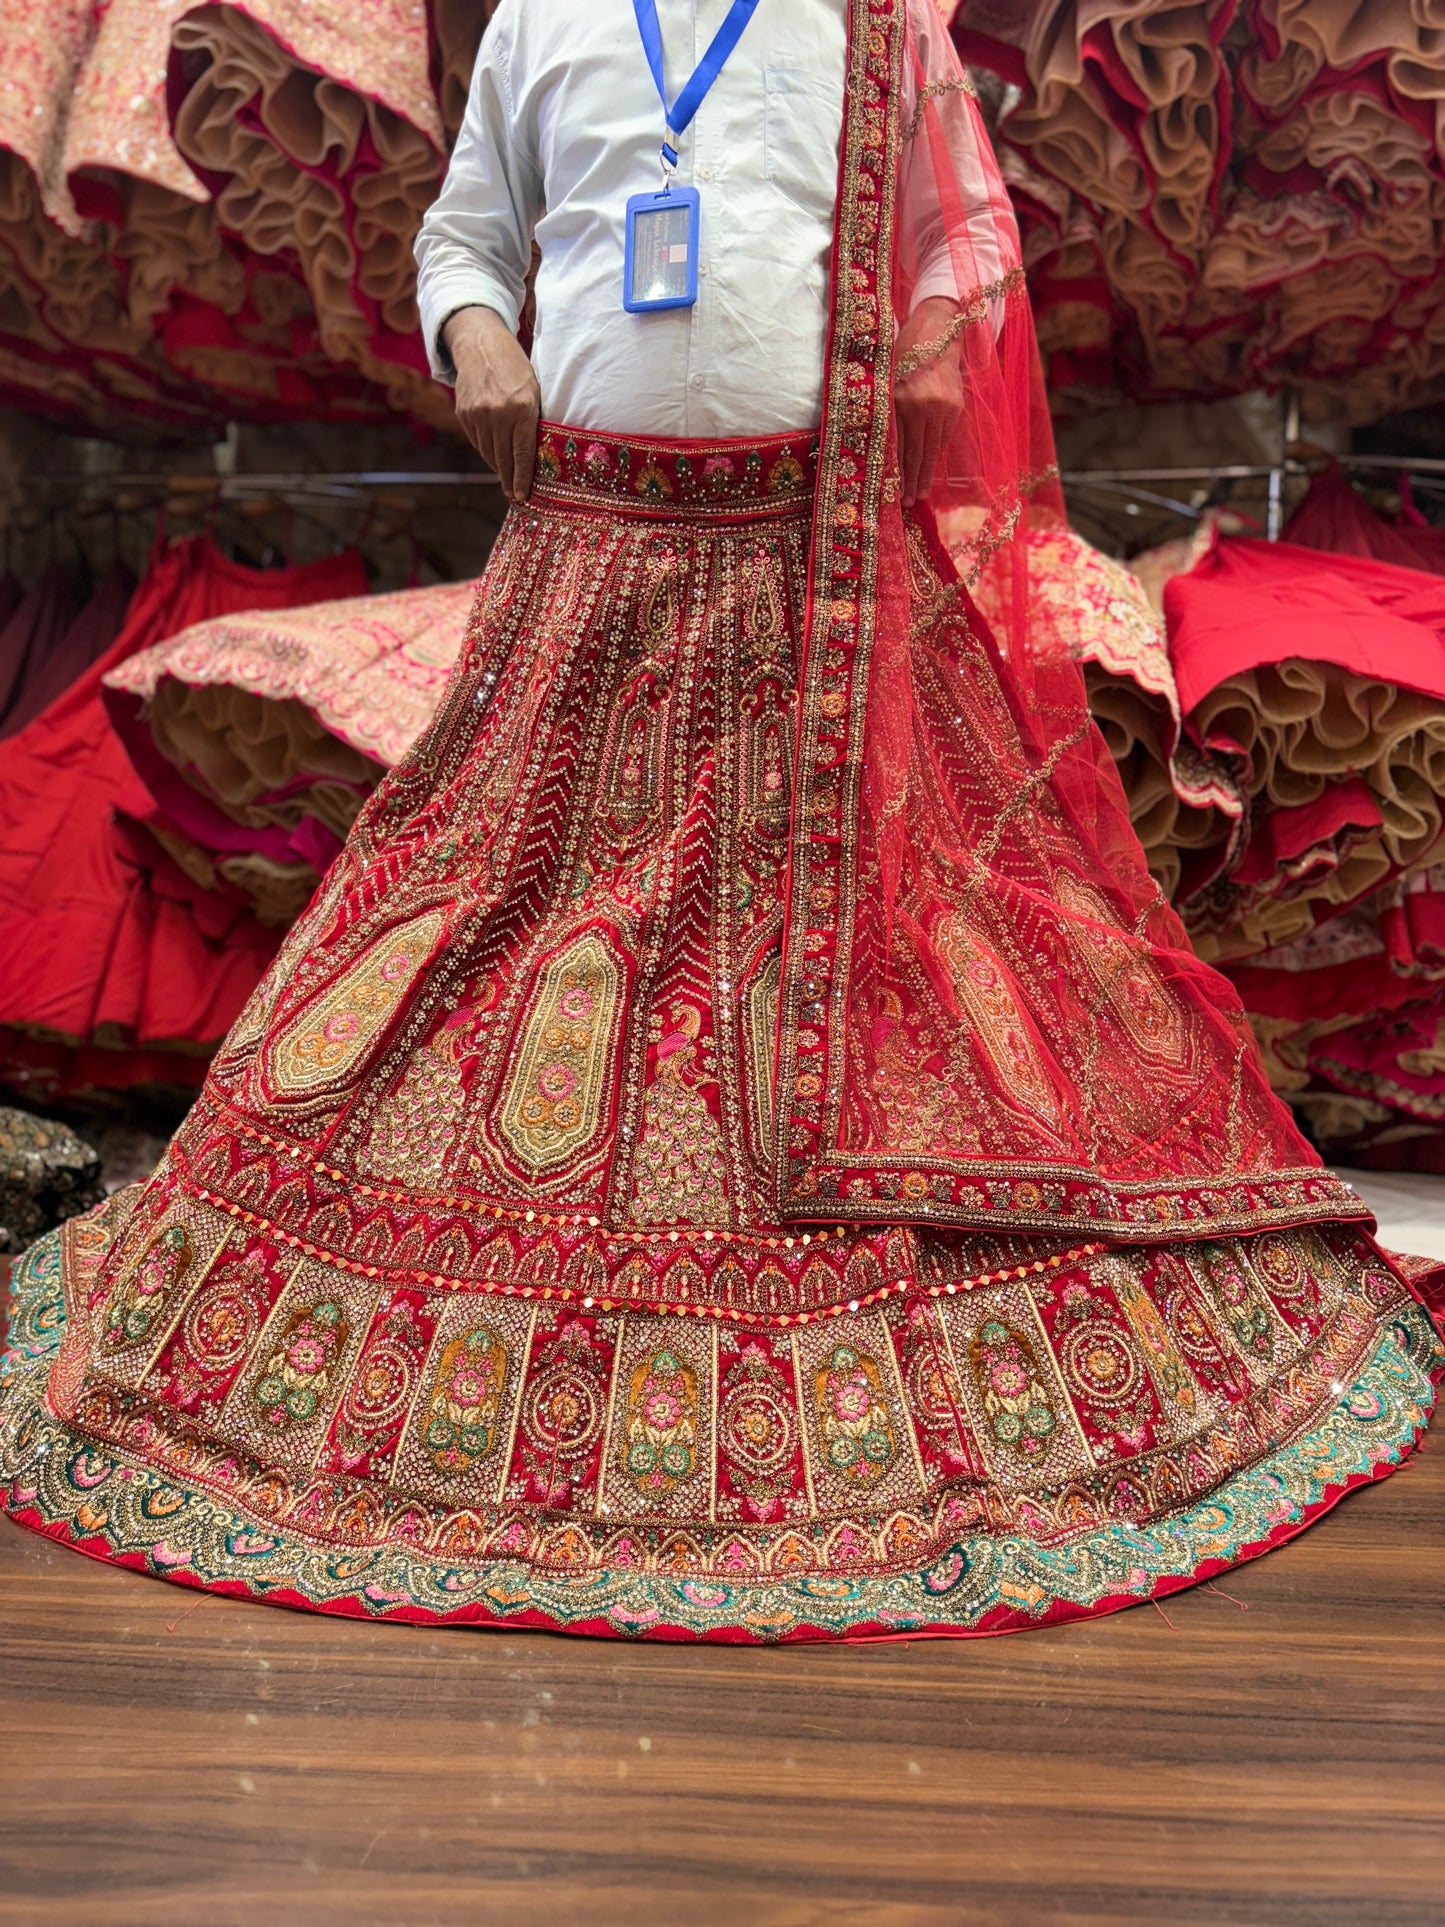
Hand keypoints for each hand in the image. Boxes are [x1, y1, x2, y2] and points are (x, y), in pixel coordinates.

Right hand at [444, 305, 541, 503]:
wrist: (481, 345)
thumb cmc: (516, 369)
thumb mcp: (534, 391)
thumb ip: (532, 422)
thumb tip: (533, 457)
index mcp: (521, 408)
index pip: (522, 454)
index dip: (523, 478)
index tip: (523, 496)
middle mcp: (497, 413)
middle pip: (504, 458)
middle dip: (510, 480)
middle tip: (514, 495)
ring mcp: (477, 414)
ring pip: (488, 453)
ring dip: (498, 468)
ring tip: (506, 479)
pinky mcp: (464, 413)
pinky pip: (477, 441)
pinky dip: (486, 452)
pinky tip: (494, 457)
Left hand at [894, 296, 964, 507]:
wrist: (937, 332)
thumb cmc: (901, 355)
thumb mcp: (885, 380)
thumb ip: (883, 412)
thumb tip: (877, 450)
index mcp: (900, 399)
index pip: (898, 447)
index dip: (897, 474)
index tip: (893, 495)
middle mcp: (922, 406)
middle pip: (917, 453)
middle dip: (912, 481)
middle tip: (907, 504)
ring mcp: (942, 407)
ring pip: (932, 449)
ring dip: (925, 474)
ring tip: (919, 494)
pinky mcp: (955, 407)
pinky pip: (943, 438)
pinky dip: (935, 455)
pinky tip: (929, 470)